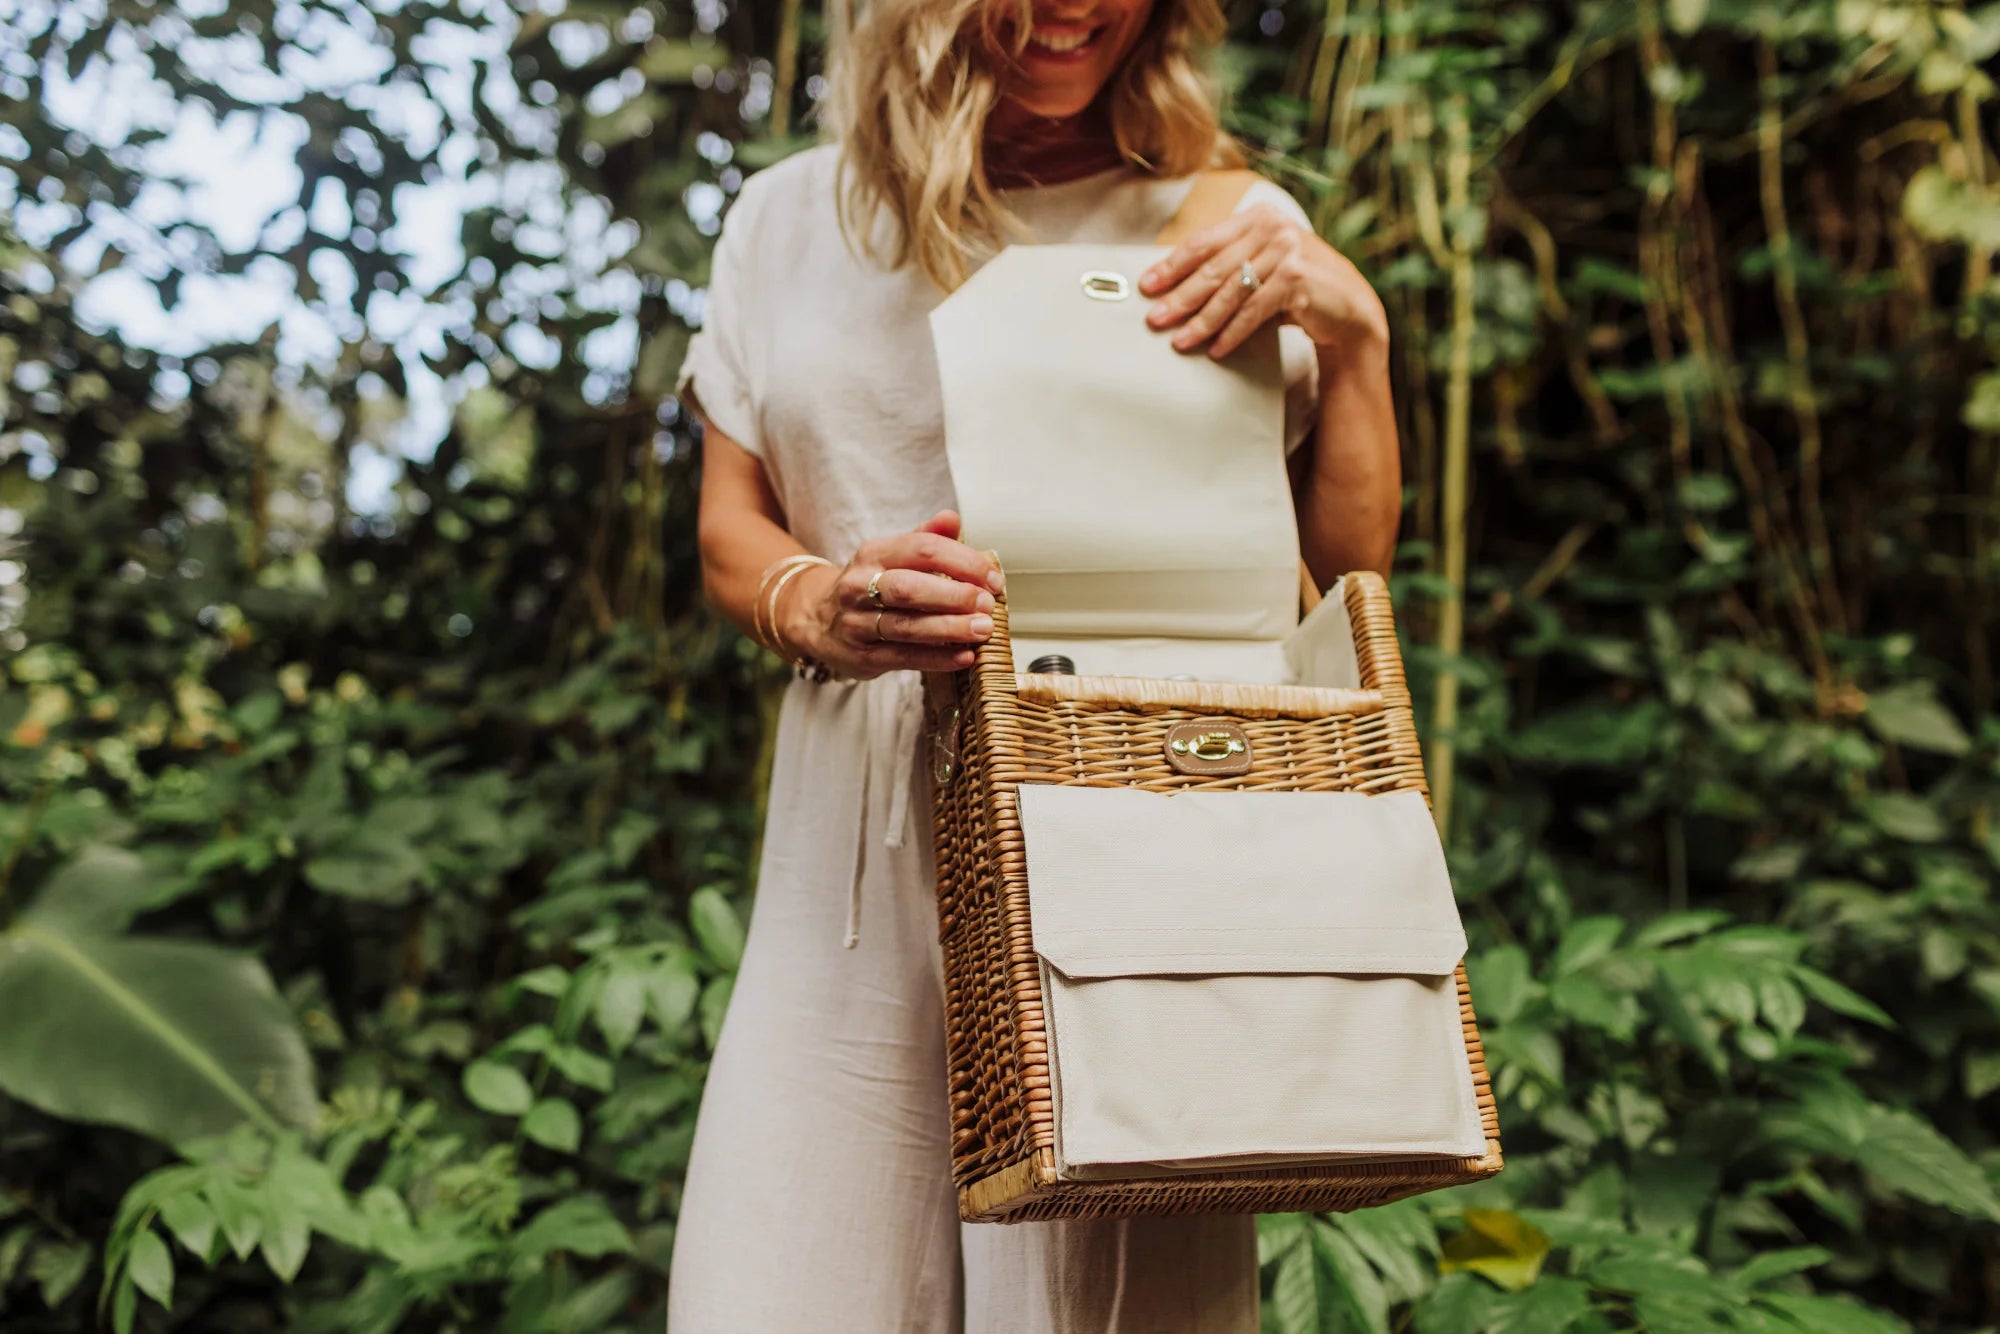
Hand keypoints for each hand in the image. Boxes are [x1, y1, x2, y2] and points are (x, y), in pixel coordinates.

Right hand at [781, 510, 1003, 680]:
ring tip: (982, 630)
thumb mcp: (891, 556)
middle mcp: (860, 585)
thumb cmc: (869, 586)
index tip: (992, 577)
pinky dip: (937, 657)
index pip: (922, 549)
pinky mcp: (861, 656)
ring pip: (906, 626)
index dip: (962, 562)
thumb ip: (925, 538)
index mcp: (874, 554)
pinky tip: (964, 656)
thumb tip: (952, 518)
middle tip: (987, 604)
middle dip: (954, 596)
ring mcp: (857, 622)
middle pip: (910, 587)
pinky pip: (903, 657)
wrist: (816, 620)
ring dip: (949, 628)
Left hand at [1138, 202, 1389, 361]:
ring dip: (1203, 320)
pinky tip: (1216, 348)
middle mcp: (1273, 228)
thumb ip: (1229, 264)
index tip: (1148, 285)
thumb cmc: (1296, 288)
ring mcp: (1288, 251)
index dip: (1172, 264)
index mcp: (1257, 218)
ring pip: (1232, 292)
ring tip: (1181, 340)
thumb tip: (1173, 286)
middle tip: (1155, 318)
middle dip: (1181, 297)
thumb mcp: (1262, 265)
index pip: (1205, 241)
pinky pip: (1255, 311)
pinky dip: (1233, 332)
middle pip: (1214, 268)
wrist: (1348, 307)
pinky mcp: (1298, 278)